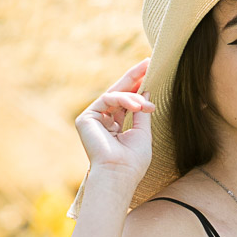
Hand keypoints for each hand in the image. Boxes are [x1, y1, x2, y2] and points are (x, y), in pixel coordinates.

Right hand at [74, 59, 155, 181]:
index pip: (126, 102)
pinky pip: (107, 99)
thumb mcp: (143, 133)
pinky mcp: (86, 118)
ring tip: (147, 106)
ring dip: (134, 97)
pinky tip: (138, 106)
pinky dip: (124, 100)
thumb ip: (142, 111)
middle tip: (148, 62)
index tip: (151, 70)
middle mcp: (103, 121)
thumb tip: (145, 91)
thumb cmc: (133, 161)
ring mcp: (93, 119)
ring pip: (115, 95)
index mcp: (116, 127)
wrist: (119, 174)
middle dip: (134, 77)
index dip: (137, 86)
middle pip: (118, 93)